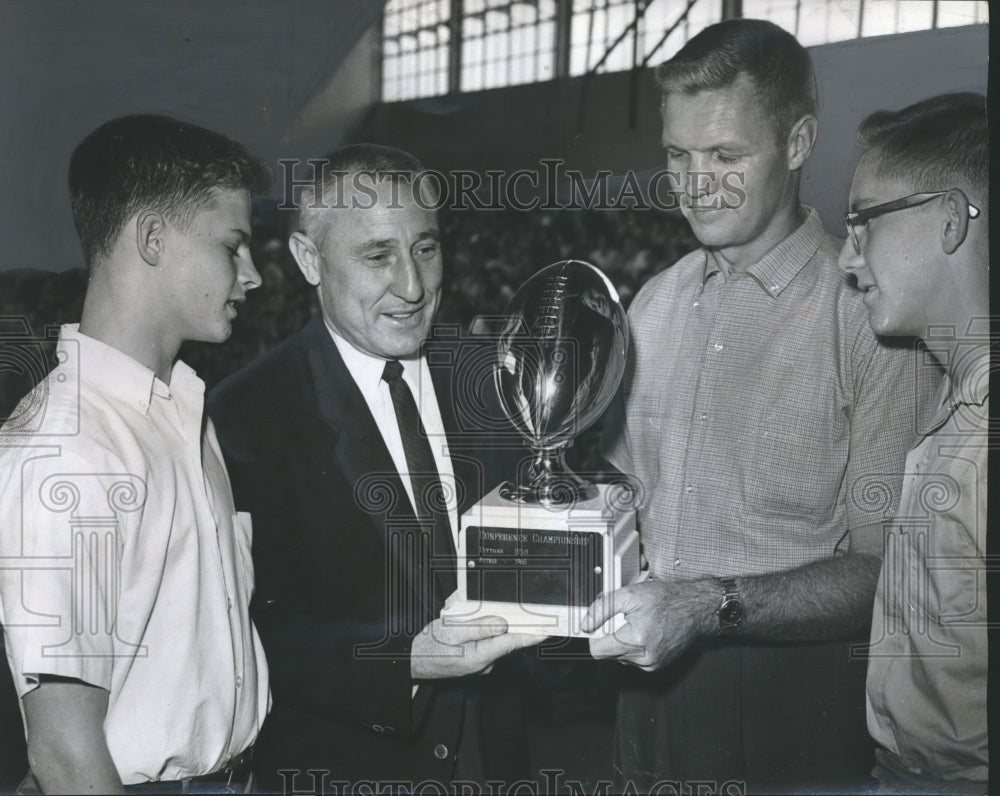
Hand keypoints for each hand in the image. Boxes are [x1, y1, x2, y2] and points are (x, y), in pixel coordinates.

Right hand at [410, 615, 540, 679]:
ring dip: (476, 622)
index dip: (532, 635)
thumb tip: (503, 623)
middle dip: (491, 617)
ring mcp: (479, 661)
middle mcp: (484, 661)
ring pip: (488, 635)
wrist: (411, 662)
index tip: (549, 630)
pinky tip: (454, 622)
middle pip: (501, 635)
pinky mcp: (474, 658)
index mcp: (480, 656)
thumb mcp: (450, 632)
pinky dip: (471, 628)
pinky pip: (480, 639)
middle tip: (470, 611)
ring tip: (452, 617)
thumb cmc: (428, 648)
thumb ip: (478, 627)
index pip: (512, 643)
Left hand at [581, 577, 717, 670]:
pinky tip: (645, 630)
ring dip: (623, 640)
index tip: (600, 624)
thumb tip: (586, 624)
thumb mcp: (630, 594)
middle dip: (612, 634)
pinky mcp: (657, 665)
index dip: (595, 634)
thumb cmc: (668, 600)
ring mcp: (652, 663)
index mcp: (636, 641)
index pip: (597, 650)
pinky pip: (634, 658)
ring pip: (621, 656)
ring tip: (637, 622)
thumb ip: (602, 608)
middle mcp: (644, 658)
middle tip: (625, 618)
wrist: (696, 608)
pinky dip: (634, 645)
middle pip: (609, 652)